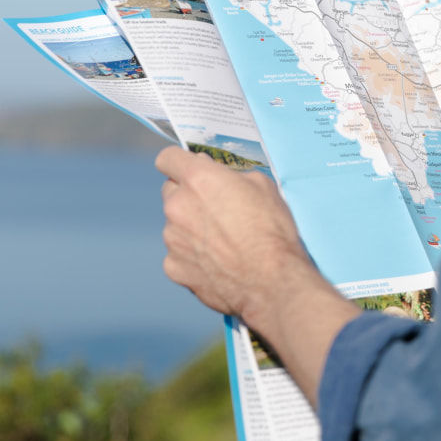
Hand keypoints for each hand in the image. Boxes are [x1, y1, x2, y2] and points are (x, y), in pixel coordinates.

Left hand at [154, 146, 360, 402]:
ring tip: (222, 243)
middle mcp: (177, 205)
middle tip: (215, 209)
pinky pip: (178, 255)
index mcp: (198, 179)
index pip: (167, 158)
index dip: (180, 162)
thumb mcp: (264, 186)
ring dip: (191, 228)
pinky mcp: (174, 267)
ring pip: (175, 225)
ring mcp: (172, 238)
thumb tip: (223, 180)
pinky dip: (192, 257)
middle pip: (170, 191)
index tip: (190, 170)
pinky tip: (217, 263)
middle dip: (188, 196)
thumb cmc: (273, 232)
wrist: (272, 283)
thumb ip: (233, 177)